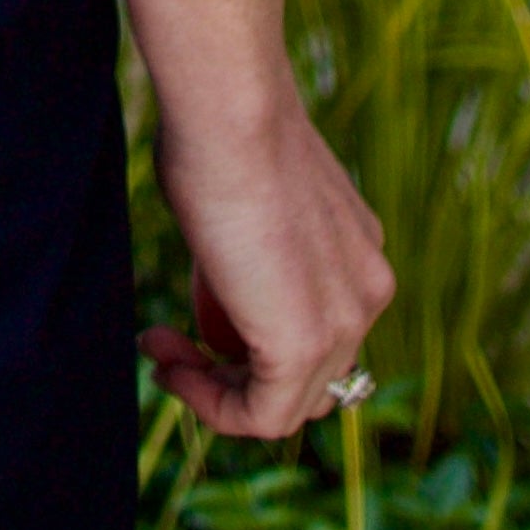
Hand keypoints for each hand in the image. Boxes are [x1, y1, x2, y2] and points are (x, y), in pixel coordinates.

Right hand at [143, 93, 393, 439]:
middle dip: (229, 370)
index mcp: (357, 255)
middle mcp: (367, 293)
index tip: (186, 318)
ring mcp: (345, 323)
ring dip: (213, 391)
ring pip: (285, 404)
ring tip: (161, 351)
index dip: (247, 341)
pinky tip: (170, 366)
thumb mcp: (243, 209)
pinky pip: (263, 417)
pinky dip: (211, 404)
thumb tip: (219, 314)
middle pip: (305, 377)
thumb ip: (247, 264)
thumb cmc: (219, 133)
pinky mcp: (304, 345)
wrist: (230, 112)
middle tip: (167, 339)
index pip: (316, 335)